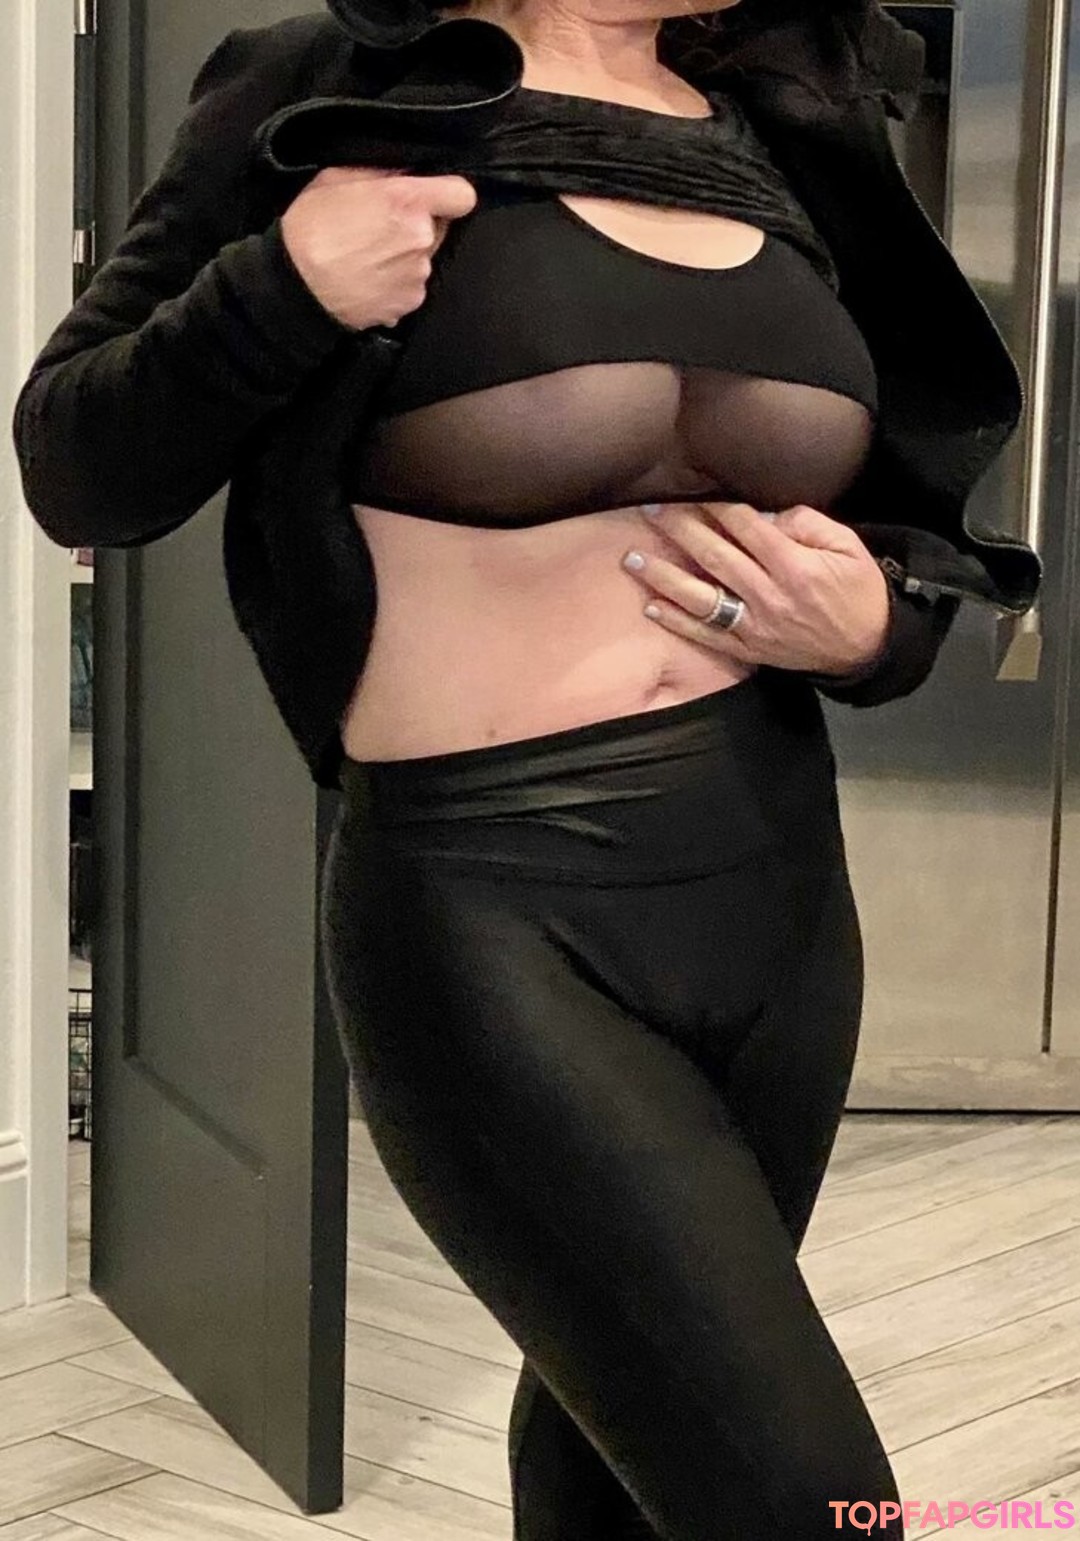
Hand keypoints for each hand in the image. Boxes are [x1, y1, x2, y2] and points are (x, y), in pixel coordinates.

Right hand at [280, 165, 477, 331]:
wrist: (296, 288)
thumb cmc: (309, 228)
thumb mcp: (336, 178)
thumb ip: (379, 173)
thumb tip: (403, 171)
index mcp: (408, 202)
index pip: (462, 195)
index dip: (449, 194)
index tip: (433, 196)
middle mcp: (421, 240)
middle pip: (439, 227)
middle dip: (418, 224)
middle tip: (382, 227)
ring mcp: (417, 276)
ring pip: (423, 258)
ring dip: (405, 256)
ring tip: (369, 257)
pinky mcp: (408, 304)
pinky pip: (411, 286)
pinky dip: (395, 282)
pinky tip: (368, 279)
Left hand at [621, 501, 890, 675]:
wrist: (867, 647)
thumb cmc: (858, 589)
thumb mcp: (847, 545)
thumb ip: (805, 523)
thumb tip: (762, 516)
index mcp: (794, 566)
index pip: (745, 528)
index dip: (716, 507)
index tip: (691, 492)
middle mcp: (769, 596)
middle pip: (715, 556)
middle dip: (679, 531)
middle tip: (650, 511)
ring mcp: (755, 626)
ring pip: (700, 597)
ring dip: (663, 576)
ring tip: (631, 558)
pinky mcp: (749, 649)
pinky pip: (706, 635)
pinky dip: (677, 622)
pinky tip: (651, 605)